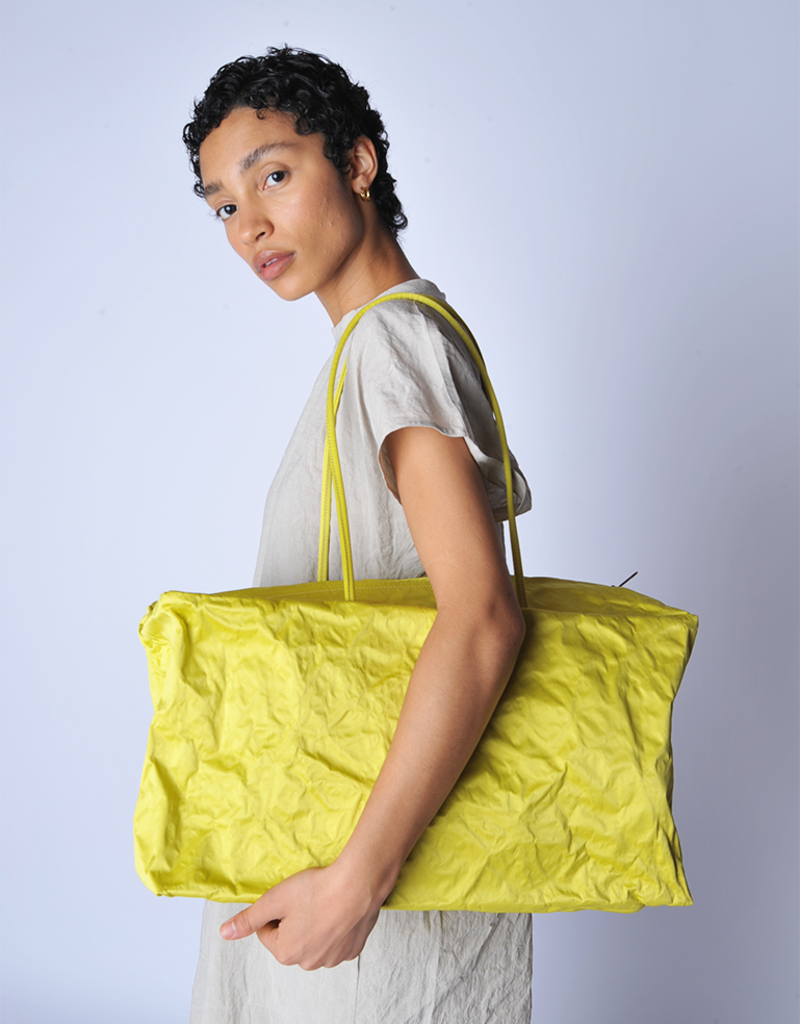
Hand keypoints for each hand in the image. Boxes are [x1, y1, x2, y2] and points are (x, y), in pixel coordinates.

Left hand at [219, 861, 382, 969]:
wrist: (359, 884)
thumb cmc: (317, 889)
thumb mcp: (275, 899)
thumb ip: (248, 919)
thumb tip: (225, 933)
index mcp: (286, 952)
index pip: (267, 930)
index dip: (276, 910)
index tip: (290, 897)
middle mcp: (308, 963)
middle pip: (291, 938)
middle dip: (294, 920)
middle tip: (307, 898)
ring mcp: (333, 958)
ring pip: (314, 940)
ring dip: (315, 925)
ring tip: (324, 903)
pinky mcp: (352, 950)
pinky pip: (336, 941)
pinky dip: (335, 928)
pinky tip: (339, 911)